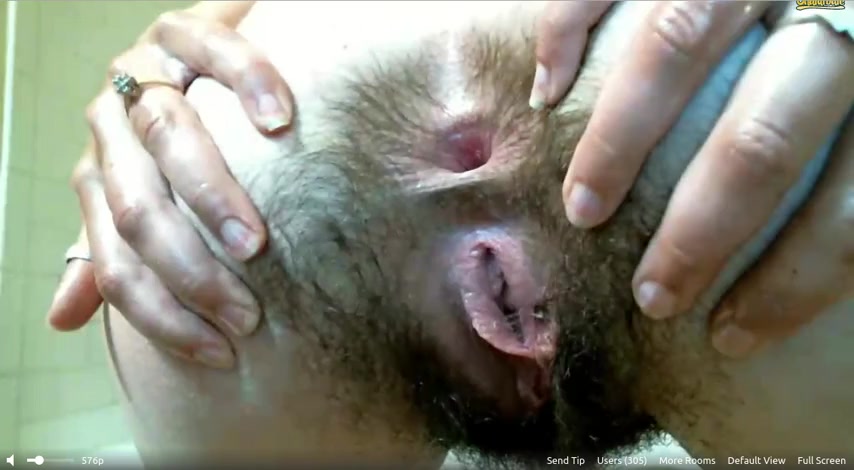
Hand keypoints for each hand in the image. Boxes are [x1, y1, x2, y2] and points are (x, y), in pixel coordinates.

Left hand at [47, 7, 293, 367]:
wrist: (189, 53)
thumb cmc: (175, 143)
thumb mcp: (140, 198)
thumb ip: (110, 251)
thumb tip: (62, 319)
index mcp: (100, 177)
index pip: (115, 262)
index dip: (162, 316)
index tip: (219, 351)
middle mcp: (111, 127)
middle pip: (137, 207)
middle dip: (189, 269)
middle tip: (245, 311)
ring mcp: (145, 71)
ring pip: (167, 133)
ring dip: (211, 196)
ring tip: (256, 243)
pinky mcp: (187, 28)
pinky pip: (215, 52)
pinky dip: (249, 85)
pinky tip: (280, 121)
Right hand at [532, 1, 853, 355]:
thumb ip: (853, 167)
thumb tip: (816, 246)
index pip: (851, 204)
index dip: (794, 282)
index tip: (734, 335)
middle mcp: (832, 18)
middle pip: (760, 139)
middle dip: (696, 233)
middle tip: (651, 295)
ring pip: (679, 46)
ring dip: (618, 144)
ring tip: (580, 211)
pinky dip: (566, 31)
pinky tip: (544, 92)